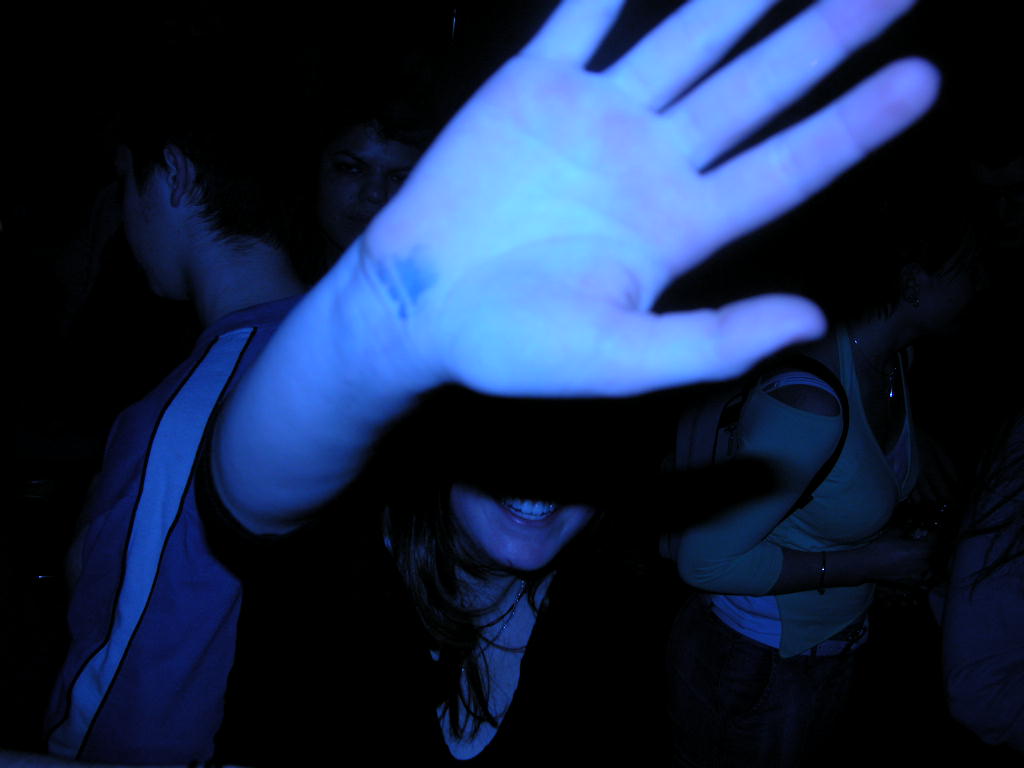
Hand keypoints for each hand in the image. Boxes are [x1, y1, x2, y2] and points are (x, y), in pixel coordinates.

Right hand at [359, 0, 938, 397]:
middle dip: (826, 36)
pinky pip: (580, 15)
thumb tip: (812, 321)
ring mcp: (595, 117)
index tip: (924, 79)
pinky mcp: (533, 86)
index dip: (855, 124)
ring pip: (685, 37)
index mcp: (679, 225)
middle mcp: (651, 161)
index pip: (786, 166)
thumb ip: (710, 343)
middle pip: (755, 86)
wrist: (416, 309)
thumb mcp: (615, 360)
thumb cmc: (511, 346)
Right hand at [865, 529, 935, 586]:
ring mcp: (920, 575)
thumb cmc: (880, 548)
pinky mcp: (913, 583)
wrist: (868, 565)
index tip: (931, 532)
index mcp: (922, 550)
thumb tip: (911, 524)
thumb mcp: (893, 534)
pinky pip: (924, 579)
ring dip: (931, 563)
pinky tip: (919, 571)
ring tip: (926, 559)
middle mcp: (924, 563)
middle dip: (934, 549)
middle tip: (928, 544)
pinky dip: (924, 575)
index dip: (935, 536)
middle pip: (937, 556)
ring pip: (932, 569)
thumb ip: (905, 529)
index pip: (936, 541)